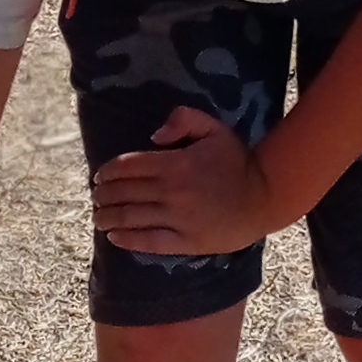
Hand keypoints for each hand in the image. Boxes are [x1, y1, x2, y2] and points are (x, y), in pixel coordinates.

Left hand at [91, 104, 271, 258]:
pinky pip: (149, 242)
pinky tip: (114, 238)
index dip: (107, 172)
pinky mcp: (186, 241)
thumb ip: (184, 120)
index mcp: (176, 163)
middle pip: (124, 193)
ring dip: (108, 218)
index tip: (98, 177)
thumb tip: (153, 136)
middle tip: (95, 197)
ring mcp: (178, 219)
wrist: (265, 197)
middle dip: (103, 195)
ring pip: (131, 218)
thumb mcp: (214, 129)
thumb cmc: (238, 162)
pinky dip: (128, 240)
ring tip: (98, 217)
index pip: (128, 166)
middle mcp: (172, 192)